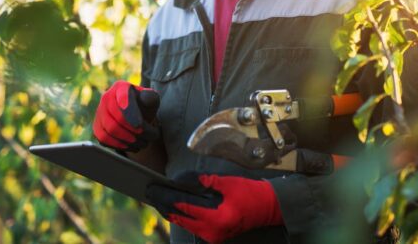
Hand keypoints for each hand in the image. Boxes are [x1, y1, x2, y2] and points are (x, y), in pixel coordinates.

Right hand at [92, 81, 159, 151]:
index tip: (140, 125)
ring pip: (110, 130)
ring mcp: (99, 113)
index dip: (131, 112)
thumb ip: (150, 97)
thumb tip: (145, 98)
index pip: (123, 98)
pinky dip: (120, 145)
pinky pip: (104, 139)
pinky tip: (132, 146)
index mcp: (121, 87)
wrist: (135, 115)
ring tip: (143, 144)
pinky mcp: (97, 127)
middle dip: (135, 131)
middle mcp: (106, 97)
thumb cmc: (144, 106)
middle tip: (148, 138)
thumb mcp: (151, 99)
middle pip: (117, 117)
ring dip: (129, 140)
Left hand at [146, 172, 282, 242]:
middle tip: (149, 191)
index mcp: (216, 218)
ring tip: (158, 196)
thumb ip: (202, 181)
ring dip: (170, 210)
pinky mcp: (213, 237)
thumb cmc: (249, 193)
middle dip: (163, 204)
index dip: (165, 196)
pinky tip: (173, 205)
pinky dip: (181, 215)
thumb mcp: (226, 182)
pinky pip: (191, 226)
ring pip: (183, 223)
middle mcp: (212, 232)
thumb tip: (180, 180)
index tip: (152, 187)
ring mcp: (212, 237)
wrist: (268, 208)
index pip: (183, 206)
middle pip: (179, 218)